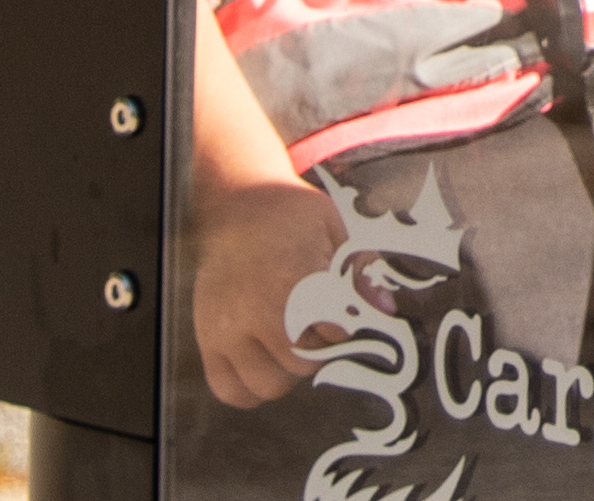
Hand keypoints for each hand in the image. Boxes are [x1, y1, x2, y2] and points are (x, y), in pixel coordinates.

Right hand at [188, 166, 345, 405]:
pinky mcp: (207, 339)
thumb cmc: (293, 216)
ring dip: (286, 372)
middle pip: (301, 365)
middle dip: (317, 352)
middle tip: (315, 327)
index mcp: (293, 282)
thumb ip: (360, 271)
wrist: (238, 205)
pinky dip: (248, 389)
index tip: (340, 314)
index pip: (334, 336)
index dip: (344, 329)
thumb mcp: (335, 228)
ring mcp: (226, 330)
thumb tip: (386, 310)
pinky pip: (228, 389)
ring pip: (267, 385)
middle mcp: (255, 311)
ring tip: (289, 343)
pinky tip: (264, 364)